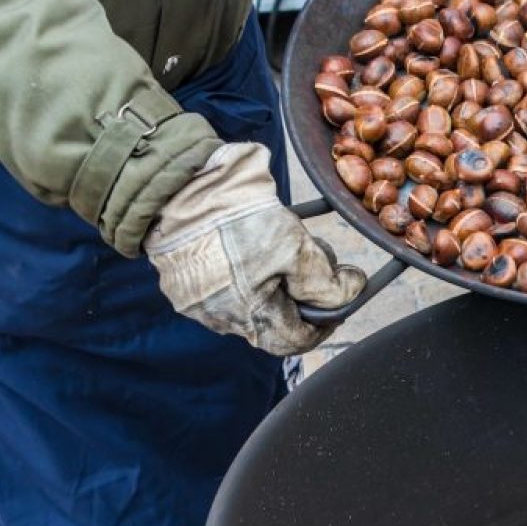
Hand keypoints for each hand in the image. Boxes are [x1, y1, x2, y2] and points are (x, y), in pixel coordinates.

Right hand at [144, 143, 365, 355]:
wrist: (175, 184)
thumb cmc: (235, 216)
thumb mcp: (295, 247)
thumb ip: (326, 281)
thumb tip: (351, 293)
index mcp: (250, 317)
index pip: (298, 340)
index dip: (325, 320)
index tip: (340, 297)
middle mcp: (220, 319)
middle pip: (274, 320)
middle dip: (299, 293)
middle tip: (310, 256)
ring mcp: (196, 302)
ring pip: (249, 301)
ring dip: (272, 278)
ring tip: (278, 239)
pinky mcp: (180, 281)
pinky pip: (222, 284)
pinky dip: (244, 267)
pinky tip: (252, 238)